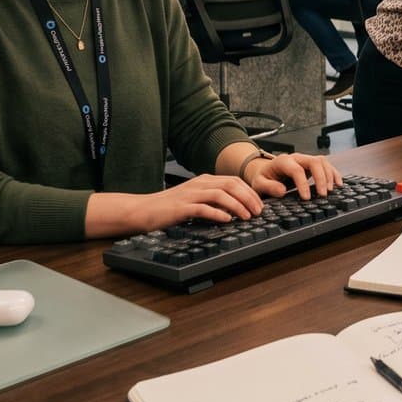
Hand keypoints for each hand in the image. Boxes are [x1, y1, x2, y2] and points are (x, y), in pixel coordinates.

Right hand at [137, 174, 264, 227]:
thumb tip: (235, 208)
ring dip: (237, 206)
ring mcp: (190, 195)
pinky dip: (218, 214)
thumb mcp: (195, 199)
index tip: (259, 204)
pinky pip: (203, 208)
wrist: (142, 210)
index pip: (234, 181)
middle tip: (258, 212)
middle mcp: (199, 184)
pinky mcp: (181, 208)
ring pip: (220, 195)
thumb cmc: (169, 207)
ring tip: (246, 216)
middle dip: (248, 198)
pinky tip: (227, 220)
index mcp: (204, 180)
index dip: (250, 192)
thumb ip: (213, 200)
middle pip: (231, 185)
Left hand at [243, 151, 343, 199]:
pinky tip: (338, 184)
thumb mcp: (259, 184)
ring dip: (329, 176)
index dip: (303, 183)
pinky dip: (333, 173)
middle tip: (322, 194)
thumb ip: (269, 187)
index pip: (296, 170)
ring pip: (322, 162)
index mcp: (283, 161)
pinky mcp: (312, 164)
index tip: (306, 198)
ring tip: (330, 191)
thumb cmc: (263, 177)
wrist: (265, 170)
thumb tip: (282, 191)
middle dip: (320, 178)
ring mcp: (305, 160)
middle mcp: (296, 158)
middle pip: (314, 162)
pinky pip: (326, 165)